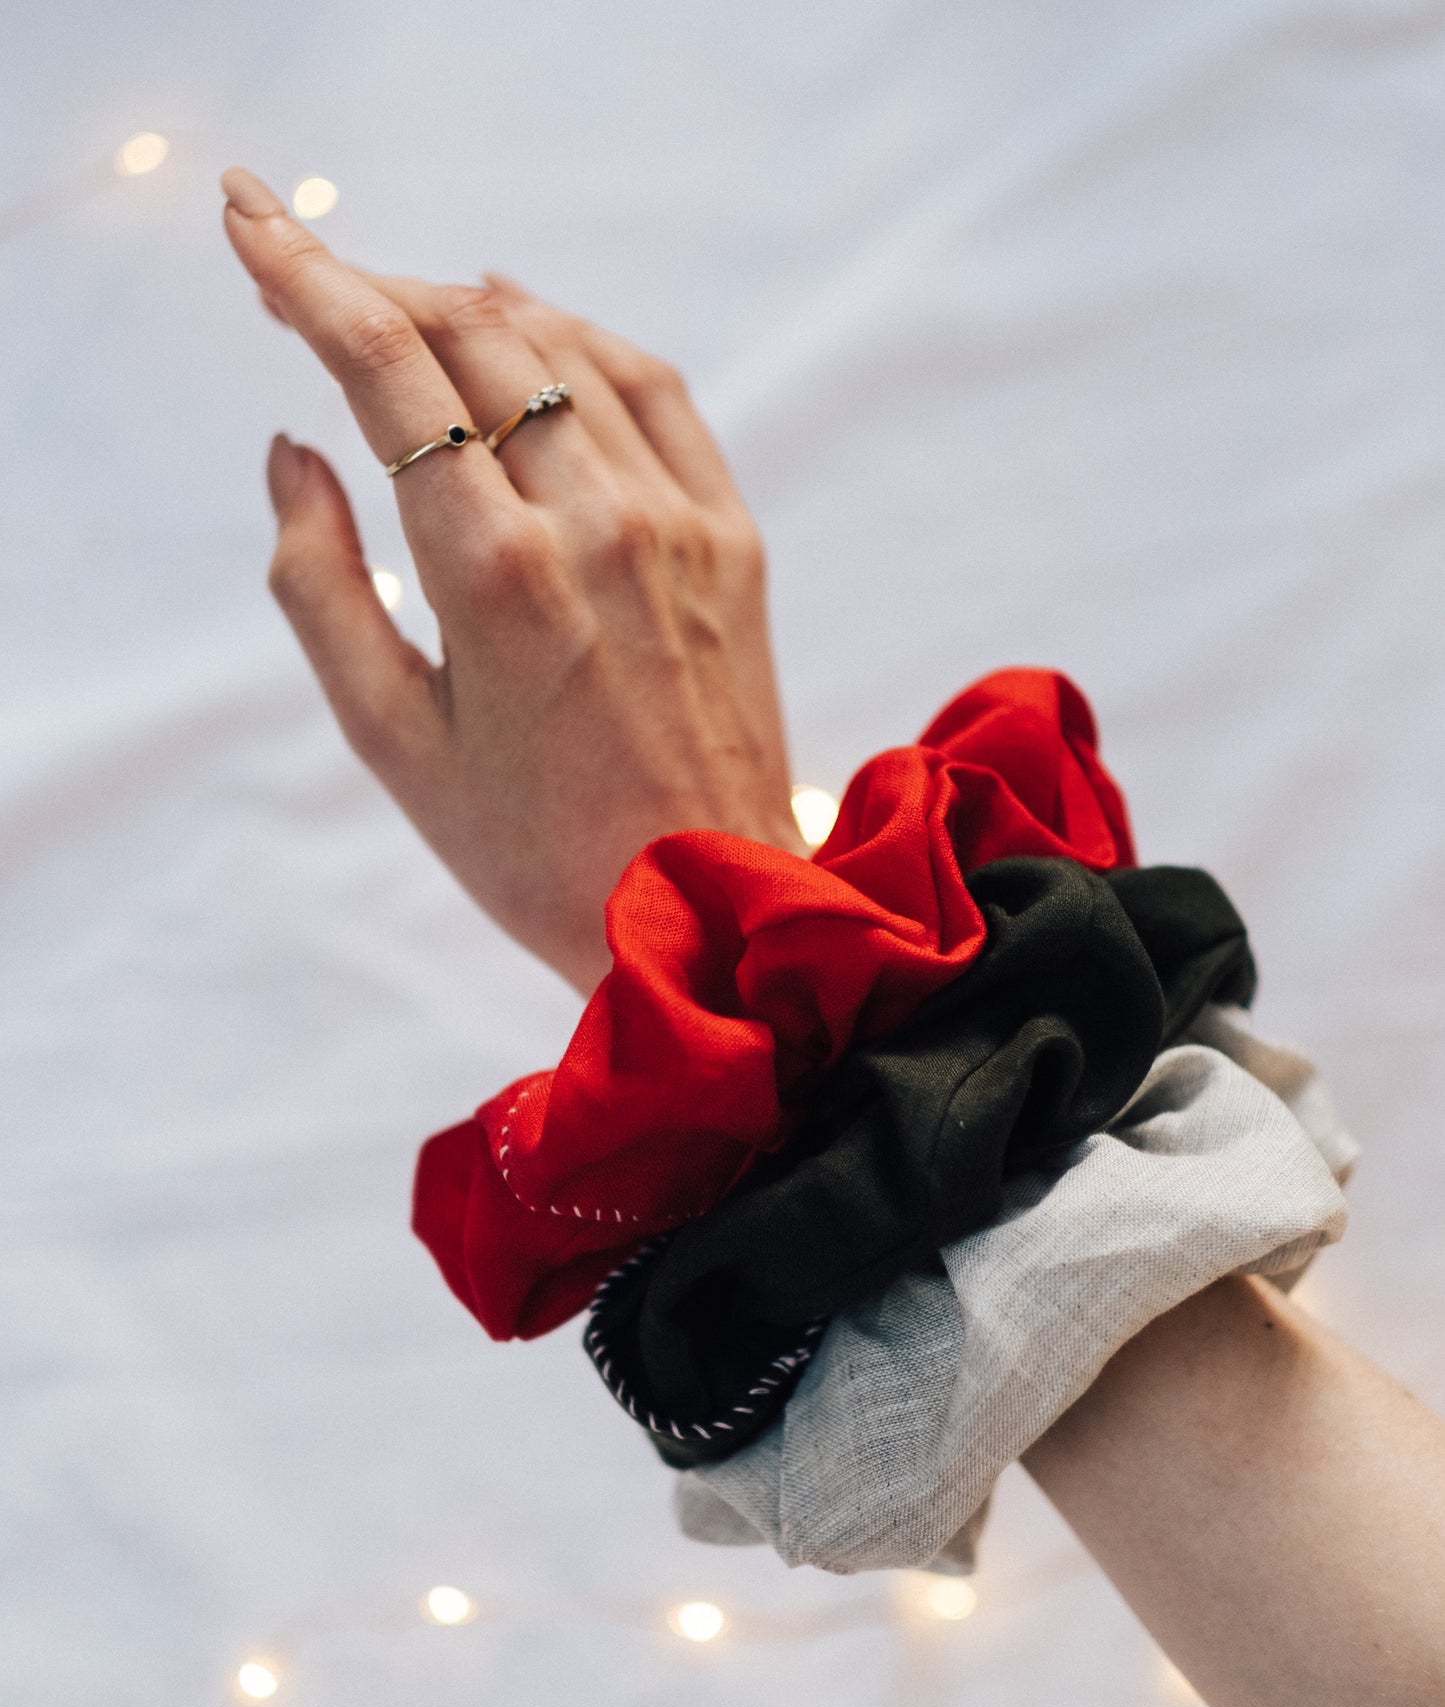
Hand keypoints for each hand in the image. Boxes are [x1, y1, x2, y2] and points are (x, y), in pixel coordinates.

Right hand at [220, 167, 803, 993]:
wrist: (703, 910)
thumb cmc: (532, 851)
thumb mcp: (394, 743)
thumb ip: (320, 588)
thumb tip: (291, 453)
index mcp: (497, 574)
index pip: (390, 372)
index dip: (309, 277)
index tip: (252, 217)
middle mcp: (597, 522)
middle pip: (472, 338)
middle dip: (375, 288)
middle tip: (310, 285)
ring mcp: (679, 523)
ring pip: (563, 348)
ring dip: (470, 308)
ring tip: (403, 307)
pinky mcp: (734, 541)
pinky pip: (657, 392)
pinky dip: (582, 341)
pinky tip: (534, 331)